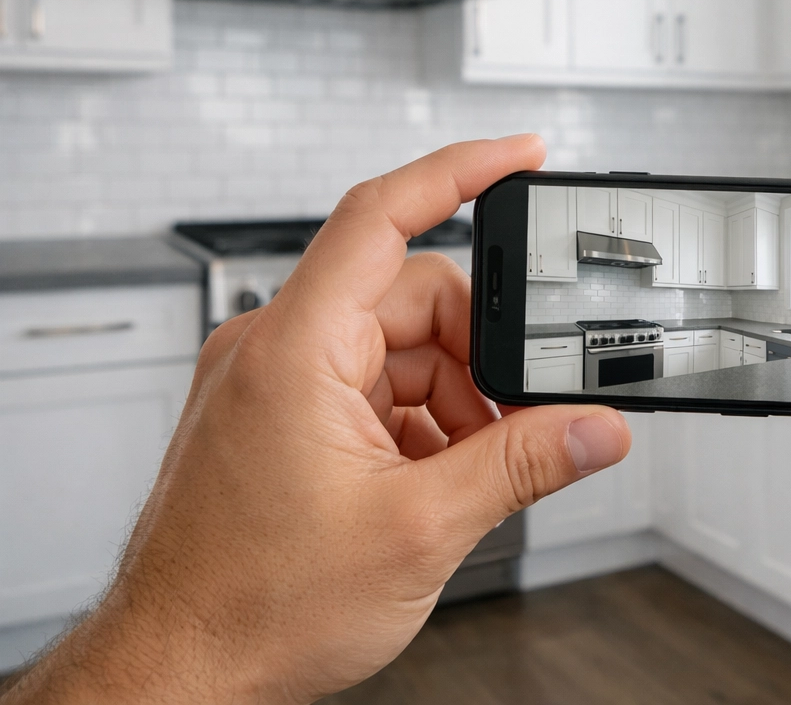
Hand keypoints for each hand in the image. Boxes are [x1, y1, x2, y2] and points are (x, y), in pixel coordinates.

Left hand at [2, 135, 630, 704]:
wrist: (177, 673)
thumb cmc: (249, 609)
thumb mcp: (419, 531)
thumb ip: (523, 466)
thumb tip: (596, 429)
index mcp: (296, 350)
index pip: (382, 214)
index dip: (462, 170)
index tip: (524, 156)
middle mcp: (275, 349)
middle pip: (413, 298)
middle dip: (478, 359)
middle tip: (515, 425)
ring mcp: (272, 382)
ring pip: (399, 348)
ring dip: (452, 402)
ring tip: (462, 477)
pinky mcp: (276, 416)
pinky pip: (370, 386)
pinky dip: (416, 423)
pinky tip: (432, 482)